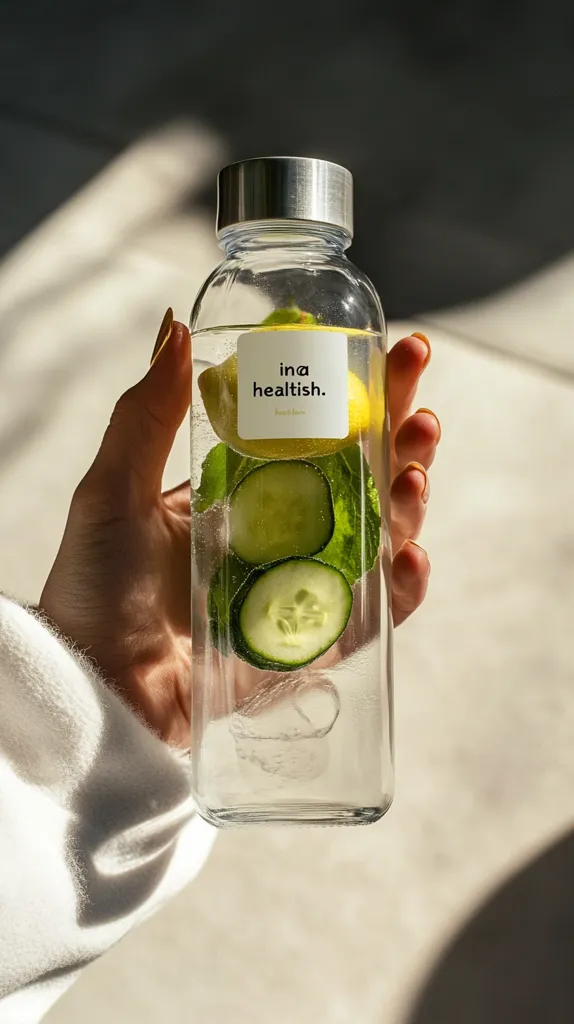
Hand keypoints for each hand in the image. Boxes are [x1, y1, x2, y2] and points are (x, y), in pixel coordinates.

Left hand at [40, 312, 439, 744]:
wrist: (97, 683)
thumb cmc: (94, 586)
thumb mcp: (114, 488)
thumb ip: (148, 413)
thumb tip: (176, 326)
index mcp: (241, 488)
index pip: (314, 430)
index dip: (358, 393)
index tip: (388, 352)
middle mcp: (282, 530)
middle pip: (363, 475)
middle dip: (402, 436)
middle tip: (420, 404)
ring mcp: (303, 583)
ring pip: (380, 535)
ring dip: (410, 500)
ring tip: (414, 469)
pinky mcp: (315, 641)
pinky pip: (374, 612)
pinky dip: (401, 587)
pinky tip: (408, 555)